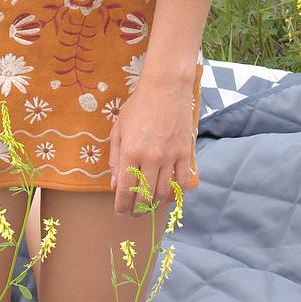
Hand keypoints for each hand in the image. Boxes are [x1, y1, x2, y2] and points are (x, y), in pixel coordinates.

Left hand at [108, 80, 194, 216]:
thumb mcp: (119, 129)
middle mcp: (150, 158)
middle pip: (144, 196)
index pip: (125, 190)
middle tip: (135, 213)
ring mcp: (170, 156)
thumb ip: (115, 159)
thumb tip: (115, 185)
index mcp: (130, 152)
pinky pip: (183, 181)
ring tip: (149, 206)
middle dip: (138, 210)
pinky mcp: (185, 153)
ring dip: (155, 204)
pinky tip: (169, 194)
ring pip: (163, 192)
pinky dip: (176, 193)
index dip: (122, 206)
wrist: (165, 88)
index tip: (120, 212)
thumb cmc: (138, 106)